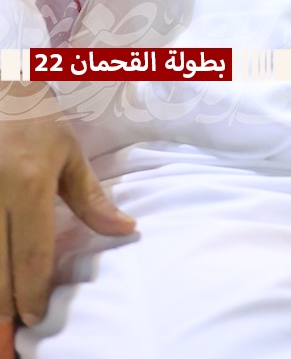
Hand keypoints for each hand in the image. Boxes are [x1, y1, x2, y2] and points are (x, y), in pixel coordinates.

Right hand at [0, 82, 134, 326]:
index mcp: (29, 185)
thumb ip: (91, 199)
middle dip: (5, 304)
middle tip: (16, 322)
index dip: (33, 292)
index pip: (31, 254)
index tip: (36, 316)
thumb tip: (126, 229)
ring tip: (5, 302)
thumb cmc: (35, 119)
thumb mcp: (68, 153)